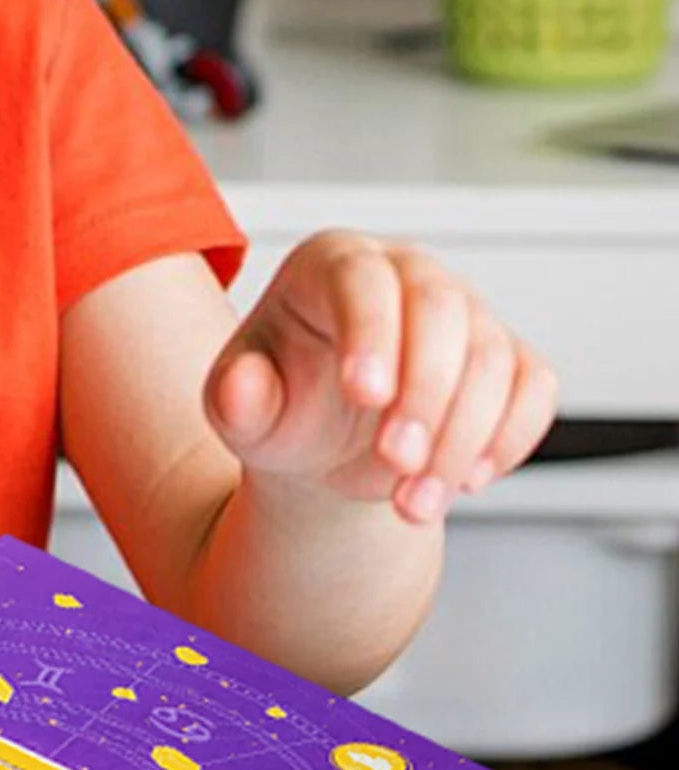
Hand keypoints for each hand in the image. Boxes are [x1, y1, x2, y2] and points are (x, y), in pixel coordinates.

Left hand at [202, 230, 558, 524]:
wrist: (319, 447)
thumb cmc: (280, 410)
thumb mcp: (241, 412)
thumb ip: (235, 400)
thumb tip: (240, 389)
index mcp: (330, 266)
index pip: (361, 280)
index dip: (371, 333)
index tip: (364, 395)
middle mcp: (405, 274)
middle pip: (441, 311)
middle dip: (425, 394)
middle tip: (395, 464)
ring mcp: (464, 313)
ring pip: (492, 358)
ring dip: (460, 440)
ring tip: (412, 504)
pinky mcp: (506, 358)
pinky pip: (533, 388)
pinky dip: (508, 439)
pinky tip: (465, 482)